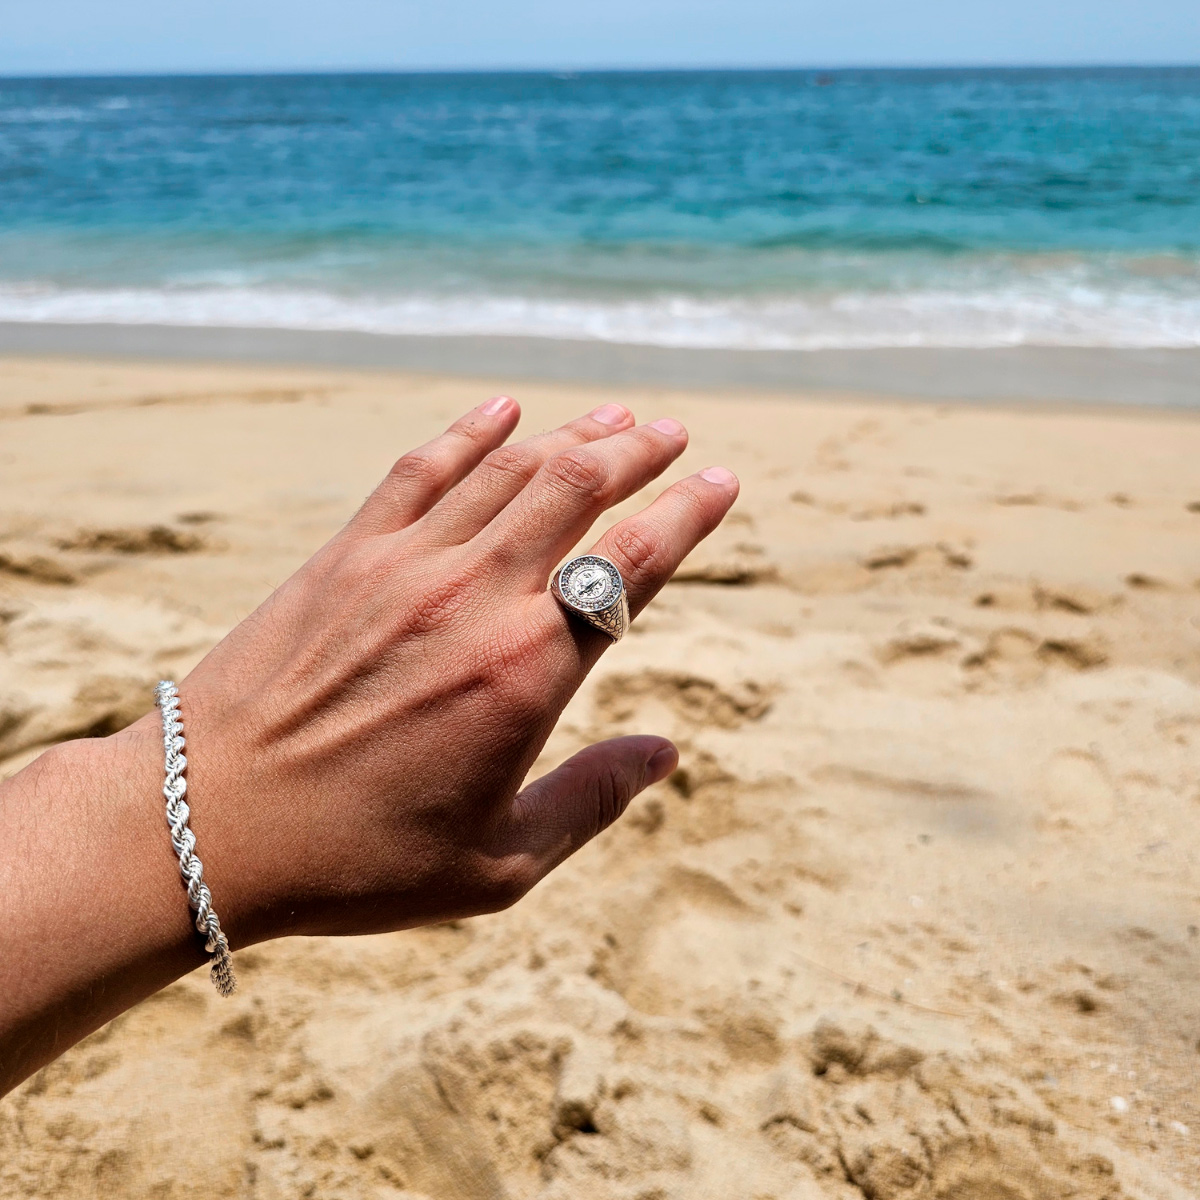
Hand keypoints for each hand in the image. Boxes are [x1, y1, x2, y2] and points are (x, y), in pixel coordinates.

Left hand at [145, 396, 738, 944]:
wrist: (205, 827)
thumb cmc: (356, 859)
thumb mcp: (497, 864)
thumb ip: (592, 801)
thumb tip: (665, 752)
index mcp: (526, 672)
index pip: (632, 563)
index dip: (688, 513)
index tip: (723, 480)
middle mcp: (475, 598)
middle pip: (577, 488)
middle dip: (638, 451)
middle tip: (676, 433)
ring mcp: (404, 565)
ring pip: (509, 469)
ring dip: (571, 435)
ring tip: (615, 417)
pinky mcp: (344, 555)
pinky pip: (420, 470)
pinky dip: (469, 432)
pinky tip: (502, 410)